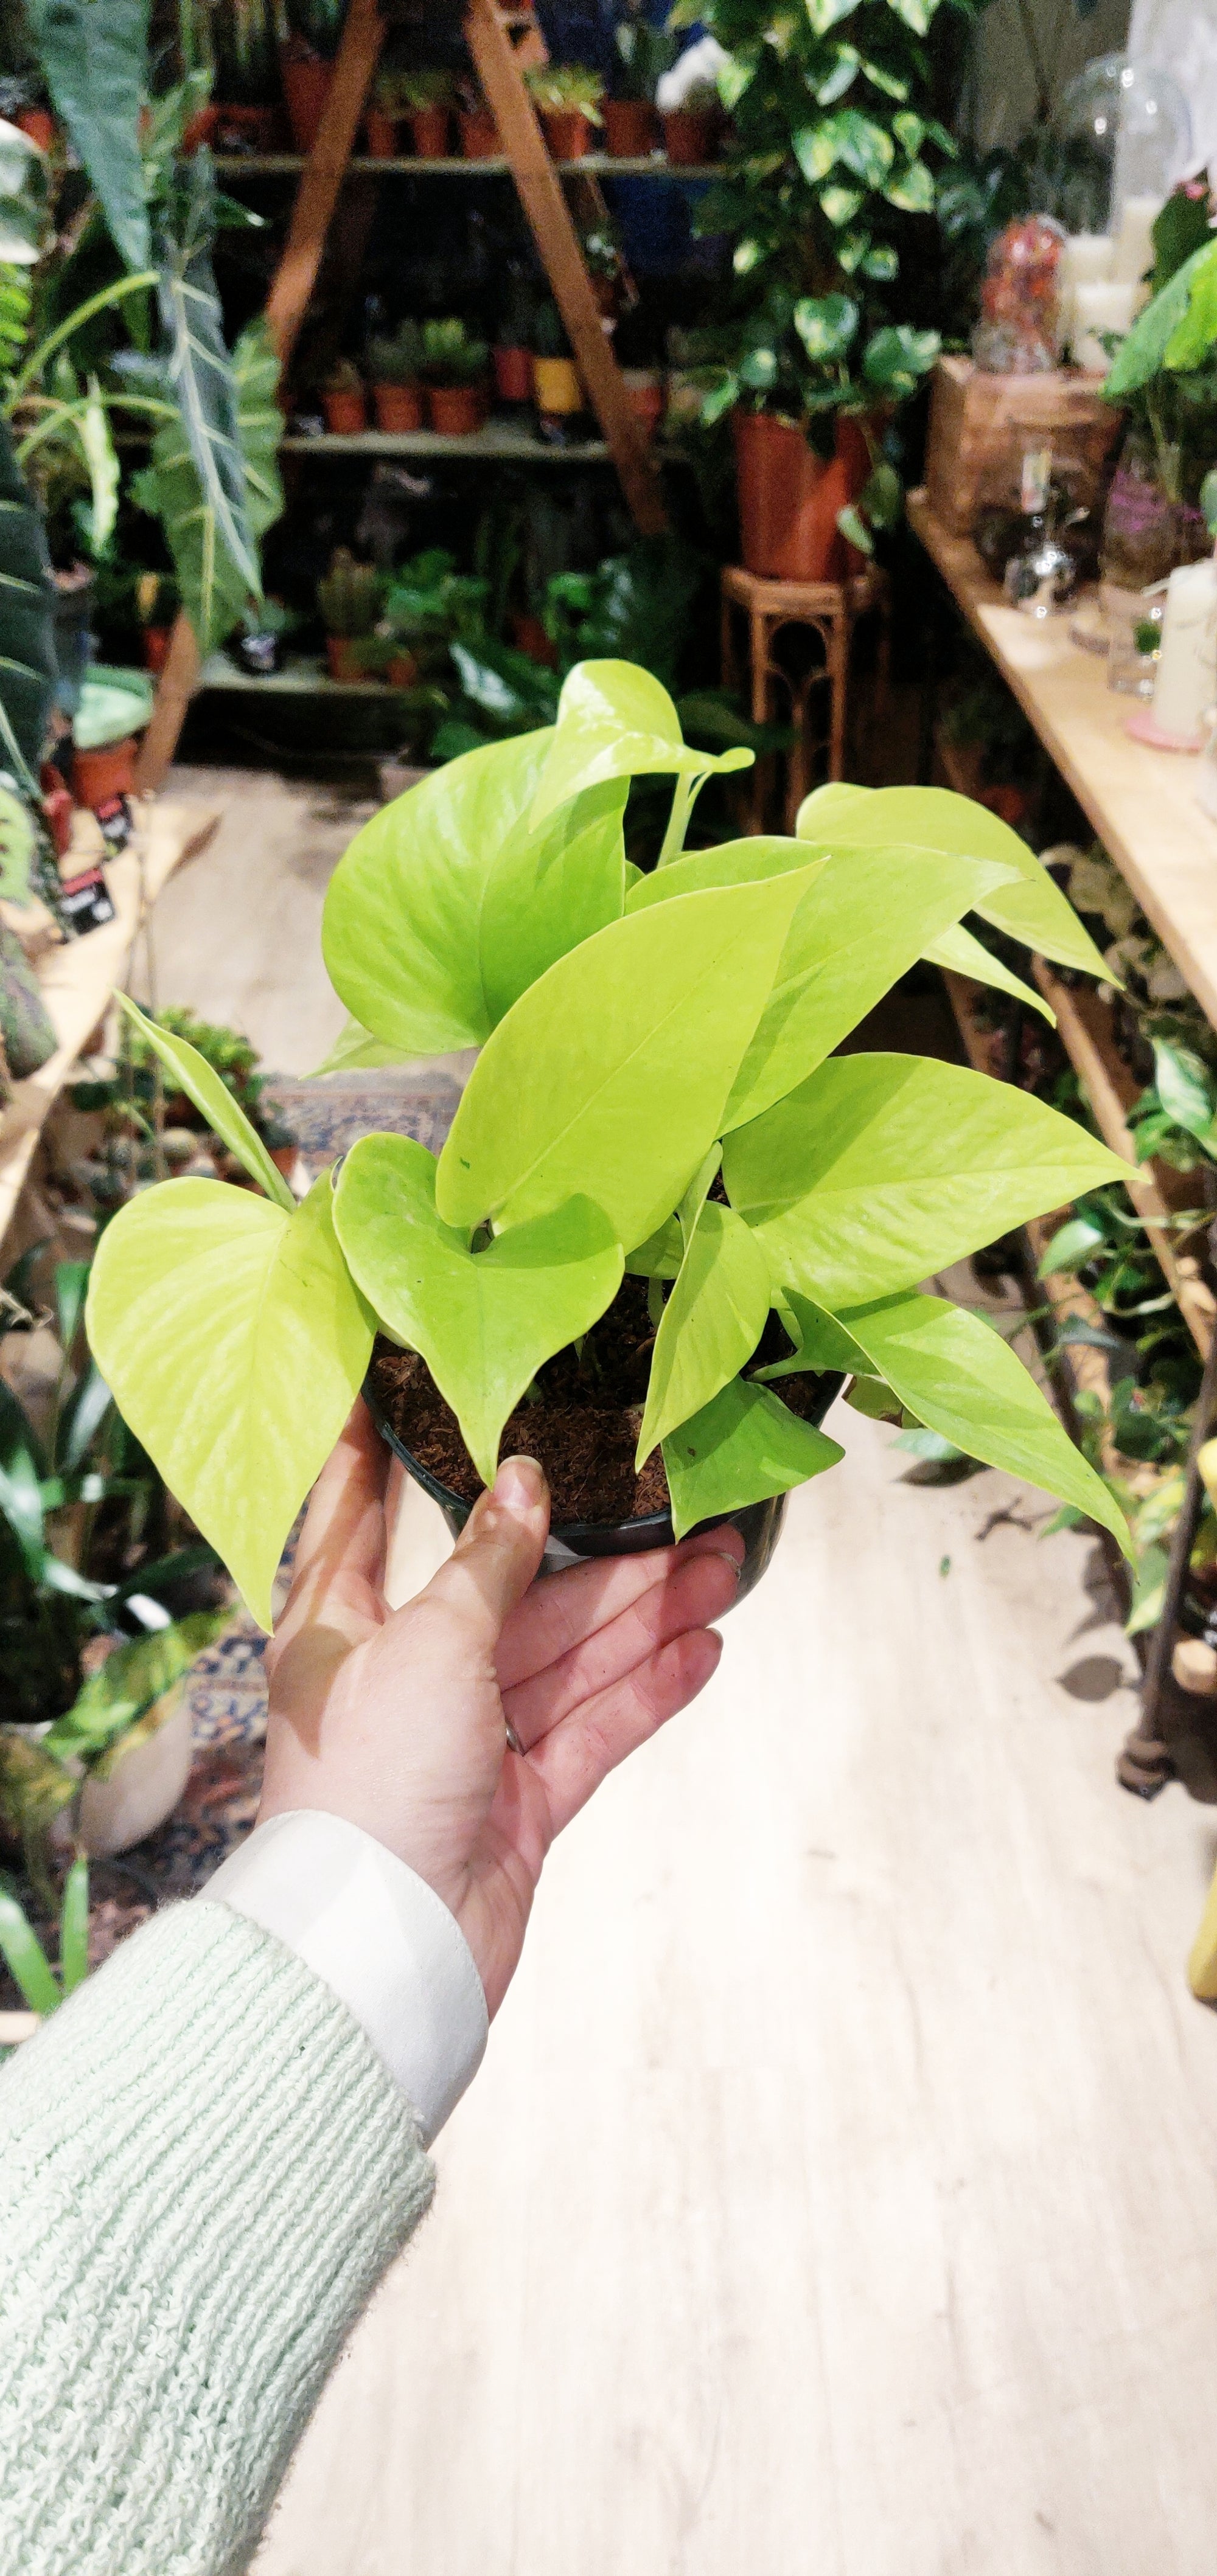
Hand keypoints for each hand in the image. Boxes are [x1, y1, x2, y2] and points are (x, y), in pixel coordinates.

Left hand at [260, 1403, 742, 2014]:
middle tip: (682, 1507)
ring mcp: (464, 1745)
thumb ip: (485, 1562)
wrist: (387, 1948)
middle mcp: (402, 1677)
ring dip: (644, 1615)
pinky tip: (702, 1651)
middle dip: (598, 1555)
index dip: (380, 1457)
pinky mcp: (514, 1805)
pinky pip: (590, 1732)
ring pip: (565, 1660)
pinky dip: (645, 1693)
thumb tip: (522, 1480)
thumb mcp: (427, 1641)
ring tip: (724, 1566)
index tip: (398, 1390)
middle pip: (509, 1595)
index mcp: (342, 1628)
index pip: (358, 1520)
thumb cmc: (371, 1783)